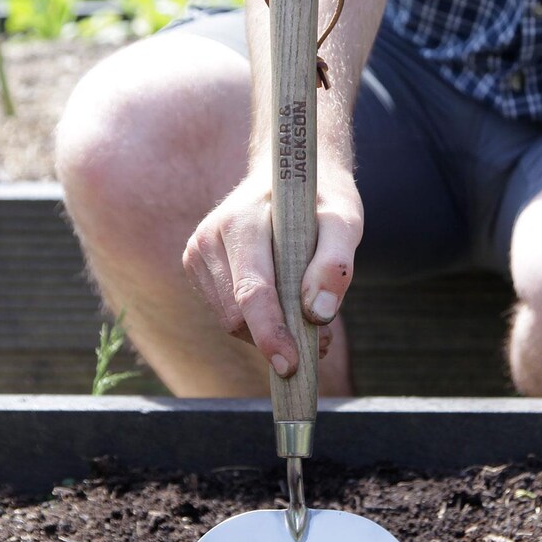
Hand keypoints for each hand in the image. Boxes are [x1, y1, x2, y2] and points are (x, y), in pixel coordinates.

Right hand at [182, 167, 362, 376]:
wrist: (287, 177)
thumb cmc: (319, 200)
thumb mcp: (344, 221)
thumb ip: (336, 264)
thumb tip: (319, 314)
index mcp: (240, 222)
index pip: (251, 291)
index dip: (270, 332)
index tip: (291, 364)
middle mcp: (208, 238)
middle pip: (236, 315)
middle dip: (276, 336)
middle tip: (321, 339)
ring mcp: (197, 253)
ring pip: (230, 320)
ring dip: (268, 332)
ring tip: (308, 321)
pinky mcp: (198, 269)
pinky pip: (227, 314)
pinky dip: (256, 322)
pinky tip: (283, 308)